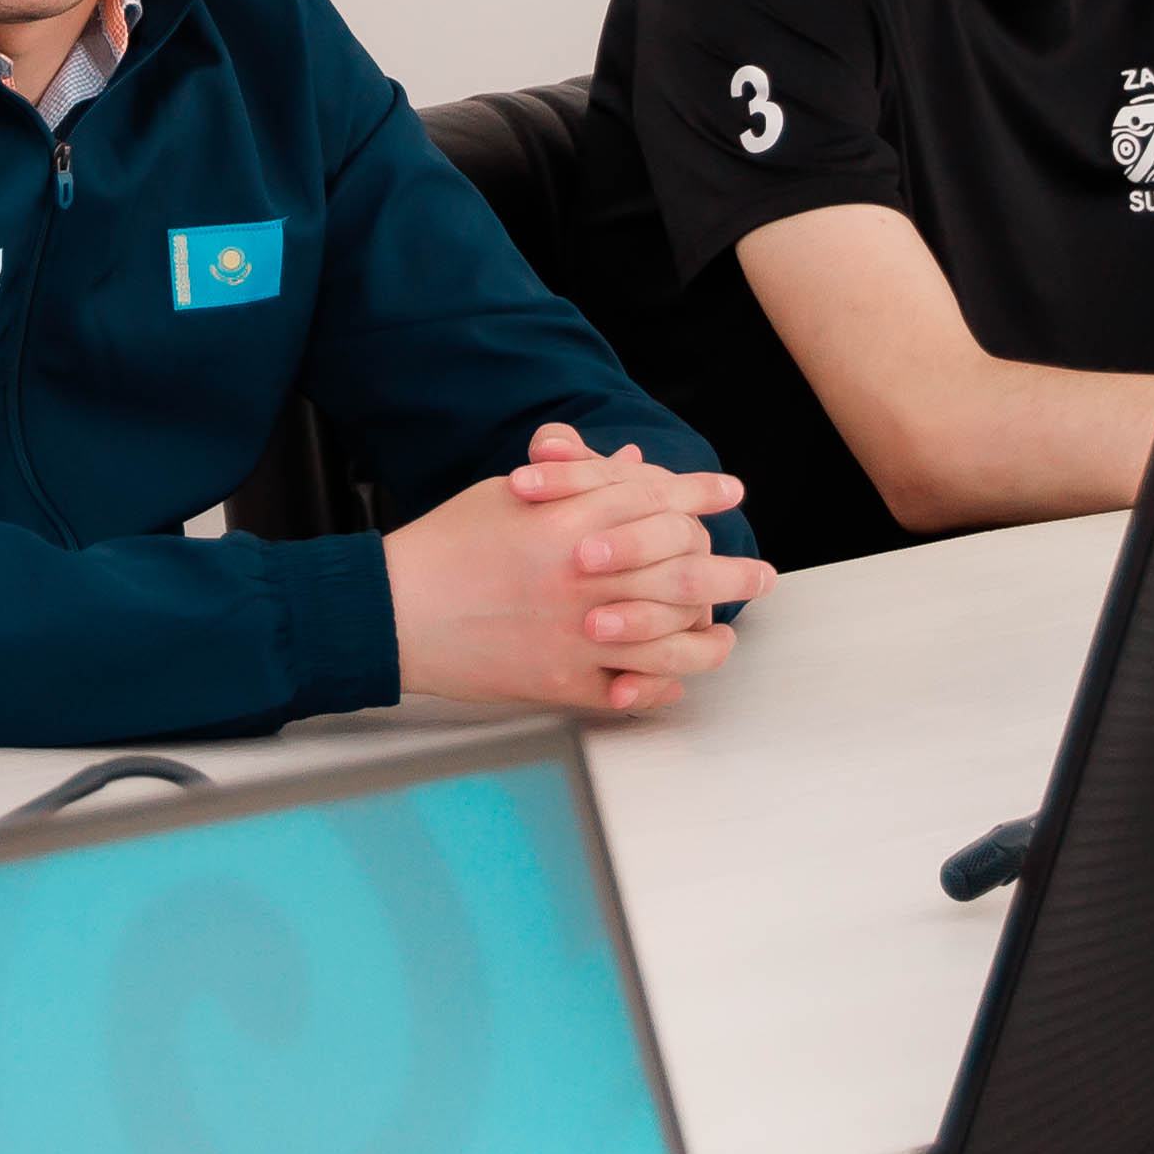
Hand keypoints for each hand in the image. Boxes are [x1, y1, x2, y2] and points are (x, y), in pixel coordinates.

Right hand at [386, 420, 771, 720]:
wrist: (394, 611)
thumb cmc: (448, 546)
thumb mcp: (512, 496)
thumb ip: (580, 481)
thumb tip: (636, 465)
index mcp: (571, 519)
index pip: (660, 500)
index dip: (701, 494)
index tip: (729, 494)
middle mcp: (585, 575)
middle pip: (686, 570)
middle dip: (731, 571)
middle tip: (760, 574)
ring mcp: (580, 633)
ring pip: (674, 637)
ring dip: (711, 635)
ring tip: (727, 631)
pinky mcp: (565, 681)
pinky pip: (636, 688)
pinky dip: (663, 684)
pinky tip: (678, 675)